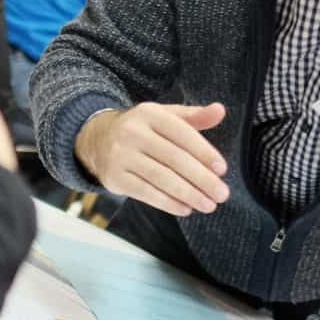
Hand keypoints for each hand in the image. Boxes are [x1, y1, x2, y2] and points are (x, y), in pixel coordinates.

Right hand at [75, 102, 230, 215]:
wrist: (97, 140)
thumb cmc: (142, 130)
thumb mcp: (164, 117)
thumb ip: (194, 116)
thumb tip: (220, 110)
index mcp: (149, 114)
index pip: (182, 133)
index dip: (204, 152)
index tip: (222, 170)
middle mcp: (132, 132)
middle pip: (173, 158)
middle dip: (201, 178)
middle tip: (221, 194)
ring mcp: (121, 156)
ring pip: (161, 178)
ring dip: (188, 194)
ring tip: (208, 205)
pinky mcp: (114, 177)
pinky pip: (145, 192)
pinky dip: (168, 203)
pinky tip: (185, 208)